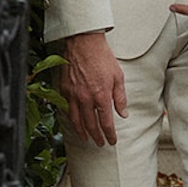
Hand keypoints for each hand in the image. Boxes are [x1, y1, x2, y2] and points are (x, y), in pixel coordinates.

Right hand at [62, 30, 127, 144]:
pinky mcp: (64, 88)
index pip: (106, 122)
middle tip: (100, 143)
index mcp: (101, 96)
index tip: (112, 141)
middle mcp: (86, 98)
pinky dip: (70, 118)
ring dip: (81, 131)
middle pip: (90, 125)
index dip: (109, 134)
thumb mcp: (118, 77)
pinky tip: (73, 121)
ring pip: (75, 120)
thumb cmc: (102, 57)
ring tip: (86, 138)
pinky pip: (66, 108)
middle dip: (96, 136)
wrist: (84, 43)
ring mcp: (73, 94)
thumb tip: (123, 114)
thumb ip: (120, 98)